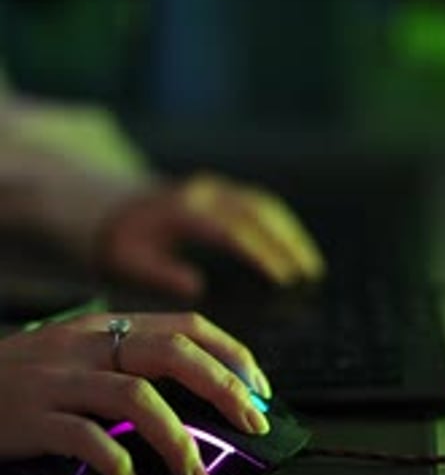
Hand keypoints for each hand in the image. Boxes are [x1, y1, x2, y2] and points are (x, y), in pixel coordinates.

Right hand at [0, 311, 271, 474]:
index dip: (232, 354)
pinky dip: (116, 462)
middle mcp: (87, 345)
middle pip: (173, 353)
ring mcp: (58, 379)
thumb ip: (125, 360)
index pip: (186, 326)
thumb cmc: (18, 376)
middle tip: (253, 424)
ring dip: (179, 439)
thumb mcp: (75, 353)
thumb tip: (193, 391)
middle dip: (224, 388)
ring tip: (196, 474)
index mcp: (105, 327)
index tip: (260, 388)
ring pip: (137, 397)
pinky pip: (84, 438)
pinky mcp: (31, 417)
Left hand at [97, 172, 326, 295]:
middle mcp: (202, 193)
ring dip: (288, 230)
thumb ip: (160, 273)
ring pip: (260, 203)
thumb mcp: (128, 262)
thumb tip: (196, 286)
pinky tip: (290, 242)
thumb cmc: (117, 241)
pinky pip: (254, 201)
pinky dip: (278, 221)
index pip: (232, 232)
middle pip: (256, 213)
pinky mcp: (215, 189)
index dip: (261, 254)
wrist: (105, 205)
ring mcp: (211, 188)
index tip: (284, 278)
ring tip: (309, 262)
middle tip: (309, 272)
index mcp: (183, 212)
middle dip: (287, 242)